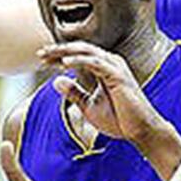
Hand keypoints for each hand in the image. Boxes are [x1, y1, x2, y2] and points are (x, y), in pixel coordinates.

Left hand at [40, 42, 170, 146]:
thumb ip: (74, 93)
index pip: (78, 55)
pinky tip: (64, 63)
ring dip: (65, 52)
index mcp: (104, 68)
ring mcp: (115, 67)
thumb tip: (56, 80)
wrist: (140, 131)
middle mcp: (110, 63)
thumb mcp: (89, 106)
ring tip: (48, 55)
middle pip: (80, 49)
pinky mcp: (118, 75)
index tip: (42, 59)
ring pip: (86, 52)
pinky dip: (79, 61)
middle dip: (59, 50)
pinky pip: (95, 63)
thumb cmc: (119, 120)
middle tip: (40, 53)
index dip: (59, 55)